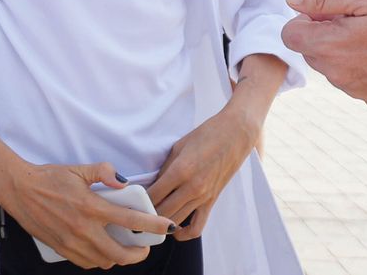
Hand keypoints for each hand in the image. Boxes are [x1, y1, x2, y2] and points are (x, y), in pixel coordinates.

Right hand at [0, 138, 171, 268]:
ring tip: (124, 248)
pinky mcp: (61, 249)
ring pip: (104, 262)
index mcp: (91, 207)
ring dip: (118, 258)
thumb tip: (122, 181)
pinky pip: (86, 262)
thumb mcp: (79, 169)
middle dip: (138, 254)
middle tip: (143, 247)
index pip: (131, 220)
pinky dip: (99, 260)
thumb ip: (105, 172)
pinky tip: (102, 249)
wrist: (19, 190)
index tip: (167, 227)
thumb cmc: (49, 178)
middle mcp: (83, 229)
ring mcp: (72, 242)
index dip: (153, 225)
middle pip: (120, 254)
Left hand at [147, 106, 258, 240]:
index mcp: (181, 170)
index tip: (129, 202)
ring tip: (149, 220)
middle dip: (145, 215)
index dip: (138, 200)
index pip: (153, 195)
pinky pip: (197, 227)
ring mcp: (203, 197)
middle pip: (161, 212)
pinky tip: (174, 229)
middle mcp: (192, 187)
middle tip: (134, 214)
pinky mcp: (212, 201)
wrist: (236, 133)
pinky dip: (184, 233)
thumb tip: (152, 185)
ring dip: (161, 223)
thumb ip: (165, 168)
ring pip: (175, 222)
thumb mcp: (179, 146)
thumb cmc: (206, 134)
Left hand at [280, 0, 366, 108]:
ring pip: (334, 65)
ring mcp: (354, 89)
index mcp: (329, 45)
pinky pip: (356, 80)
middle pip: (312, 49)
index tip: (331, 11)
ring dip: (345, 50)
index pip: (290, 33)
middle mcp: (336, 73)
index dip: (306, 17)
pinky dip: (364, 67)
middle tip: (358, 19)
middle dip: (326, 33)